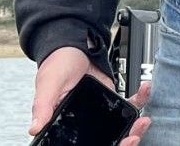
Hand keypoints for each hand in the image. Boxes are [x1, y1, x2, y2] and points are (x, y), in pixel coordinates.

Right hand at [29, 46, 150, 142]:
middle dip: (124, 141)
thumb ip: (43, 106)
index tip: (119, 144)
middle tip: (134, 137)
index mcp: (67, 125)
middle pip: (108, 140)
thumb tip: (35, 128)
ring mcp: (101, 111)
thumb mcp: (48, 84)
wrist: (73, 44)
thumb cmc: (57, 65)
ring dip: (135, 126)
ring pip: (120, 127)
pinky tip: (145, 91)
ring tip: (143, 120)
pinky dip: (139, 99)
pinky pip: (128, 104)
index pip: (85, 145)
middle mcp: (85, 123)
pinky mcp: (111, 98)